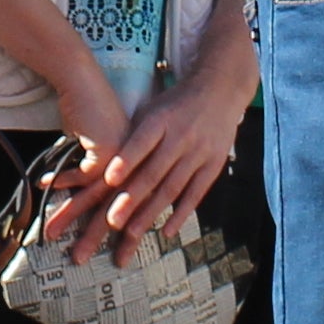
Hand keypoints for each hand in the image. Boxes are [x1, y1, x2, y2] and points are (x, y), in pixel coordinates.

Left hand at [73, 62, 248, 260]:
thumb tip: (104, 165)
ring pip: (172, 188)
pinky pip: (196, 193)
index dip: (126, 161)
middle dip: (132, 198)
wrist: (219, 91)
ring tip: (132, 233)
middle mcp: (181, 136)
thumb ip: (133, 136)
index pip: (142, 142)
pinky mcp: (214, 165)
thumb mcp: (152, 110)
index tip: (109, 180)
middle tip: (112, 221)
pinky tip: (167, 231)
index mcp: (161, 119)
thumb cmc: (175, 105)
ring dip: (151, 212)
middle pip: (154, 172)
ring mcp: (200, 152)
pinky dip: (181, 213)